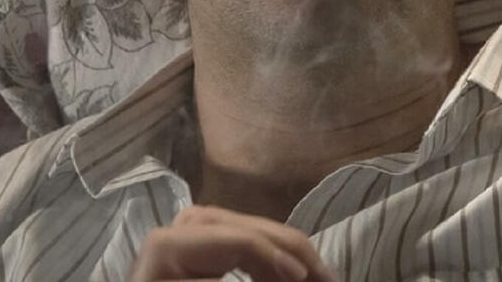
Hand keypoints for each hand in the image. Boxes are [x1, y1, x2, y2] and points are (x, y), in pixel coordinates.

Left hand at [128, 205, 336, 281]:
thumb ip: (248, 281)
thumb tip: (293, 273)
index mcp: (174, 244)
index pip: (243, 241)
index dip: (281, 258)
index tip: (310, 281)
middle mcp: (183, 226)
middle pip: (252, 230)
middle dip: (294, 253)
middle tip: (328, 276)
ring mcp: (191, 232)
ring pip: (253, 232)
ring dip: (287, 255)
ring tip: (316, 275)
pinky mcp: (199, 242)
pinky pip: (242, 244)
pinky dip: (268, 261)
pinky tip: (290, 275)